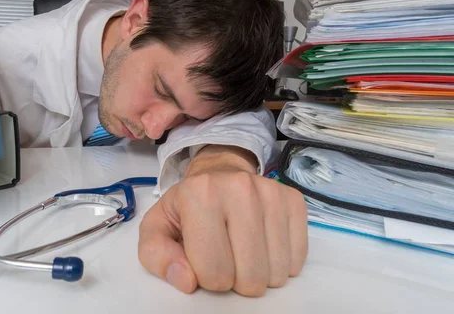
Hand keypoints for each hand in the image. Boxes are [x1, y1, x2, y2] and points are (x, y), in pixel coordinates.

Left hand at [138, 145, 307, 295]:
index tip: (201, 256)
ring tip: (241, 251)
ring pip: (276, 273)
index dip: (205, 276)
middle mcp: (238, 188)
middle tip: (224, 256)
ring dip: (259, 274)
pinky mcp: (293, 201)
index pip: (212, 273)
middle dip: (235, 280)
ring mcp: (271, 193)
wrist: (218, 174)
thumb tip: (186, 281)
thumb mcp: (156, 228)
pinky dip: (280, 263)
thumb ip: (156, 256)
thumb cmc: (186, 207)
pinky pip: (297, 260)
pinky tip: (262, 245)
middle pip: (250, 278)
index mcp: (198, 195)